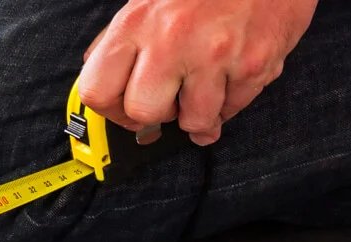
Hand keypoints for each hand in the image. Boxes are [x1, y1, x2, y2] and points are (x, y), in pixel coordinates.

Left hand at [78, 0, 315, 145]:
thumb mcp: (149, 1)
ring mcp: (214, 54)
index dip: (111, 110)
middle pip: (143, 112)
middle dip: (156, 115)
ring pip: (194, 120)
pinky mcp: (253, 64)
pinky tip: (230, 79)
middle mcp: (171, 39)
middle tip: (170, 102)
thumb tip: (105, 83)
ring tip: (204, 90)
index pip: (97, 91)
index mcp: (136, 23)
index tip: (124, 111)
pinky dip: (231, 102)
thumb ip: (123, 40)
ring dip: (199, 114)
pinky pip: (233, 109)